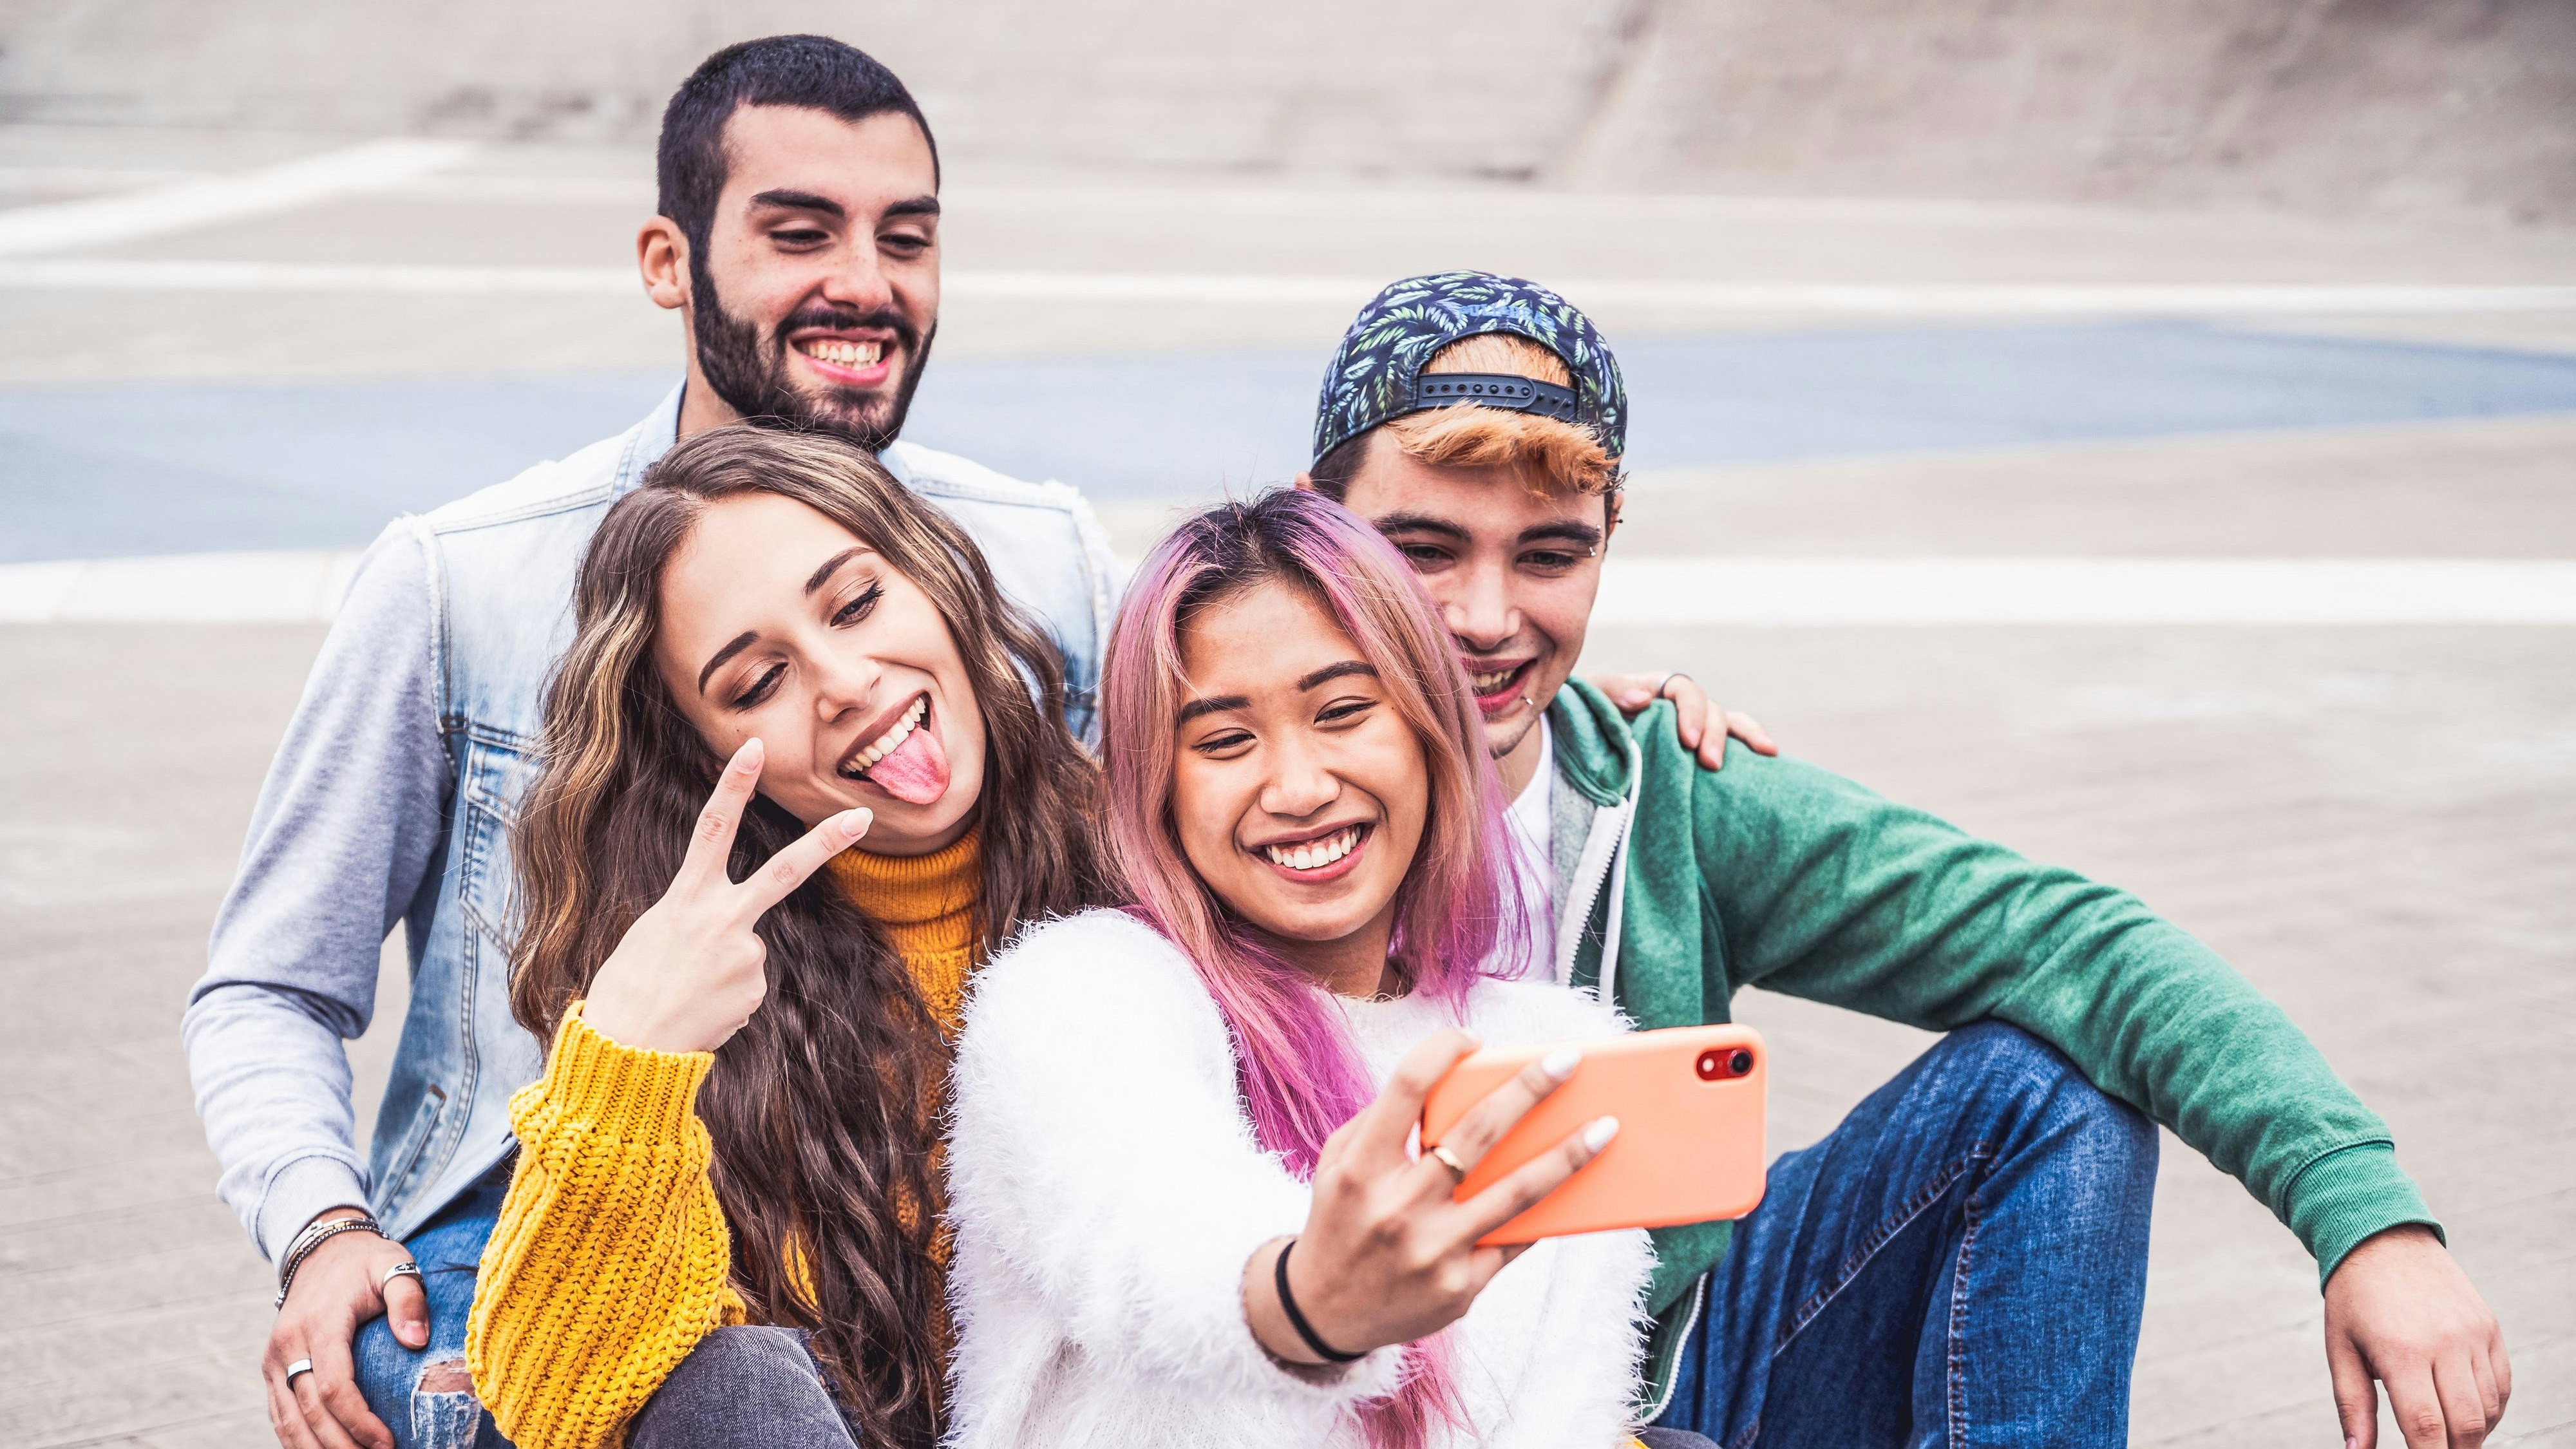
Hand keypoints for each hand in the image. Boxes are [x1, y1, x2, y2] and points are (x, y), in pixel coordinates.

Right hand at [262, 1209, 421, 1448]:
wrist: (322, 1248)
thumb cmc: (366, 1262)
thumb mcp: (394, 1265)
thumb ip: (408, 1298)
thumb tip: (417, 1340)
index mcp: (319, 1323)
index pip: (333, 1385)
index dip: (358, 1420)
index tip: (388, 1443)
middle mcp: (288, 1344)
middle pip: (309, 1412)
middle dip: (340, 1445)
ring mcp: (274, 1359)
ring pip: (288, 1420)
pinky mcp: (271, 1368)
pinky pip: (279, 1414)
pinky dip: (296, 1440)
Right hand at [581, 738, 870, 1053]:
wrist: (627, 1050)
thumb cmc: (627, 990)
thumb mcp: (651, 936)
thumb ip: (696, 920)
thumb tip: (737, 938)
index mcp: (686, 898)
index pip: (712, 828)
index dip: (733, 786)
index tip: (754, 746)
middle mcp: (722, 920)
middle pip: (784, 871)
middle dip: (826, 841)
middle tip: (863, 817)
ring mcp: (746, 955)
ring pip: (747, 950)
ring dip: (723, 971)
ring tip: (687, 992)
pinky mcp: (757, 991)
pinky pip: (747, 986)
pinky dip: (726, 998)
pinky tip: (700, 1010)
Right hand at [1242, 1032, 1616, 1363]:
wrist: (1325, 1314)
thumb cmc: (1341, 1220)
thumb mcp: (1337, 1164)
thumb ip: (1382, 1121)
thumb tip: (1450, 1080)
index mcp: (1361, 1168)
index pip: (1406, 1088)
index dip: (1443, 1051)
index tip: (1473, 1036)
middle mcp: (1397, 1207)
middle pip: (1477, 1132)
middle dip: (1530, 1089)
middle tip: (1570, 1059)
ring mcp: (1433, 1251)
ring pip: (1517, 1192)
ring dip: (1569, 1155)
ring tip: (1606, 1128)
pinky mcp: (1460, 1287)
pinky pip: (1514, 1240)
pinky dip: (1545, 1211)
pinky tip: (1578, 1187)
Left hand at [1590, 671, 1777, 770]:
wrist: (1583, 736)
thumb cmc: (1587, 711)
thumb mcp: (1592, 696)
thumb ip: (1612, 691)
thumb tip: (1644, 698)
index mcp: (1658, 687)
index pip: (1685, 691)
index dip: (1690, 713)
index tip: (1687, 740)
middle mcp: (1682, 705)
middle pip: (1711, 709)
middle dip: (1716, 734)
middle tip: (1710, 762)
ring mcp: (1695, 725)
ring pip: (1730, 722)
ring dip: (1745, 737)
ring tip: (1764, 752)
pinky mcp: (1700, 747)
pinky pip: (1733, 741)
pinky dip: (1752, 743)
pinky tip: (1772, 755)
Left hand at [2324, 1225, 2510, 1448]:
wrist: (2384, 1242)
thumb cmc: (2354, 1300)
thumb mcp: (2341, 1349)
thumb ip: (2353, 1405)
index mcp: (2401, 1350)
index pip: (2425, 1426)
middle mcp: (2445, 1343)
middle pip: (2465, 1424)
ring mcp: (2473, 1335)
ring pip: (2489, 1408)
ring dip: (2473, 1433)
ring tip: (2448, 1438)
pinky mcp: (2490, 1328)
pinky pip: (2502, 1385)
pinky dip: (2491, 1409)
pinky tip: (2467, 1413)